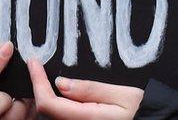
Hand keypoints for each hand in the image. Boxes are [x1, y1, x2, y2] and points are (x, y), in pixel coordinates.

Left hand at [28, 59, 143, 119]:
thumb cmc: (144, 112)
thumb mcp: (123, 95)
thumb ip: (91, 89)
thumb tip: (60, 82)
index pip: (49, 103)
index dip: (37, 82)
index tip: (34, 63)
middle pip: (46, 111)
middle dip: (38, 88)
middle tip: (37, 67)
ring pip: (53, 116)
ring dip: (47, 97)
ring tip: (46, 77)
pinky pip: (63, 119)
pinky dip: (57, 105)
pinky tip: (62, 93)